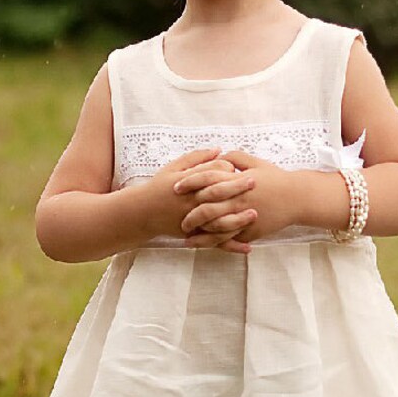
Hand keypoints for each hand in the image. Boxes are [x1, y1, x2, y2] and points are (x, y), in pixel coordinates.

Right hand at [142, 149, 256, 249]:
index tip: (240, 169)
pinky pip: (215, 241)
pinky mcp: (193, 235)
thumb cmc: (159, 187)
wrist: (142, 212)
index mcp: (188, 182)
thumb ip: (196, 157)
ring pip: (218, 220)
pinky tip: (247, 246)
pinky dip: (231, 246)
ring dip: (238, 218)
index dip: (228, 169)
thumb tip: (219, 149)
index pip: (212, 172)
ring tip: (254, 214)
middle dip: (238, 187)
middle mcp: (191, 201)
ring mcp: (193, 220)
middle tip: (255, 182)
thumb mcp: (173, 167)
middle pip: (218, 193)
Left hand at [179, 151, 299, 245]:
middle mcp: (238, 200)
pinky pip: (229, 240)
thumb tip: (216, 157)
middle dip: (190, 213)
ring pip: (216, 228)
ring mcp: (244, 217)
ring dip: (199, 233)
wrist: (297, 197)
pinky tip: (203, 245)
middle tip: (177, 217)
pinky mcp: (251, 232)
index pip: (207, 180)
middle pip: (207, 207)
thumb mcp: (255, 162)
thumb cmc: (275, 178)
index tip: (175, 187)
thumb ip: (234, 158)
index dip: (189, 183)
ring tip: (185, 236)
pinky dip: (214, 243)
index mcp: (237, 181)